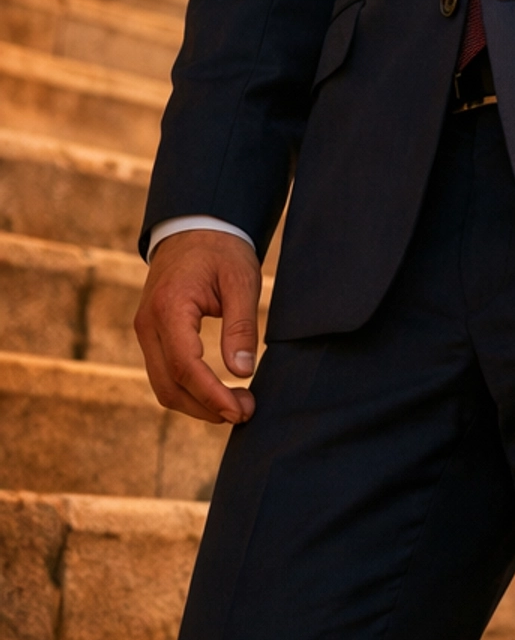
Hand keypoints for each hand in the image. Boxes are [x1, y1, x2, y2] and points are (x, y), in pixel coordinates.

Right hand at [135, 229, 260, 424]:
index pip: (185, 366)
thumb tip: (242, 372)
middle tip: (245, 412)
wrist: (194, 227)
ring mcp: (145, 331)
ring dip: (196, 404)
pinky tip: (217, 393)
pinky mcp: (151, 335)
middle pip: (168, 385)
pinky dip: (188, 390)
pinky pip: (164, 373)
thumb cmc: (220, 249)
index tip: (239, 410)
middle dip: (206, 407)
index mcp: (169, 308)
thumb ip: (241, 326)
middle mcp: (148, 324)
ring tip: (236, 406)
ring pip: (163, 385)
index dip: (211, 395)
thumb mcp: (241, 280)